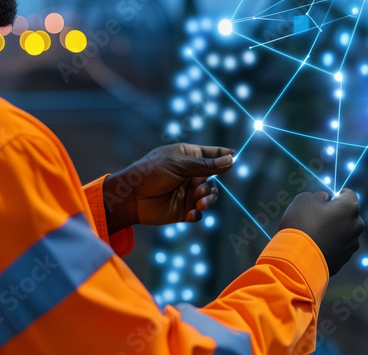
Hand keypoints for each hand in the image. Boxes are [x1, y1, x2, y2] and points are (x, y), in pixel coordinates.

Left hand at [103, 144, 233, 232]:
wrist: (130, 197)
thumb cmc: (151, 173)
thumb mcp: (179, 165)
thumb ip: (206, 165)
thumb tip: (232, 159)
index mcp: (188, 157)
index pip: (212, 154)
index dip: (225, 155)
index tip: (236, 155)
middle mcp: (190, 174)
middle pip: (215, 177)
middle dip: (212, 183)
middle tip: (201, 188)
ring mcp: (187, 192)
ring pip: (211, 195)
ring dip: (209, 198)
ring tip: (199, 200)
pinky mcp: (182, 210)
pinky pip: (199, 212)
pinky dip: (198, 213)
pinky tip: (192, 213)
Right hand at [279, 189, 363, 275]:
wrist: (298, 260)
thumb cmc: (302, 224)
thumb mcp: (305, 199)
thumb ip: (318, 196)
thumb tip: (325, 201)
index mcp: (350, 207)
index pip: (348, 194)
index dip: (335, 195)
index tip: (324, 200)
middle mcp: (356, 226)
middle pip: (347, 215)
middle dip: (335, 214)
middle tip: (316, 217)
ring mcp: (351, 245)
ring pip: (343, 232)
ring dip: (333, 230)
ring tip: (314, 234)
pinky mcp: (344, 260)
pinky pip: (337, 247)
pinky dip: (330, 245)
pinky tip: (315, 246)